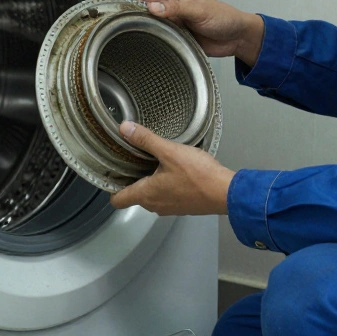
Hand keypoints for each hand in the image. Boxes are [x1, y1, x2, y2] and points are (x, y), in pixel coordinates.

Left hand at [109, 121, 234, 215]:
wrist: (226, 192)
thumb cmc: (197, 175)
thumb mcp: (169, 151)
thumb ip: (145, 140)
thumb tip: (124, 128)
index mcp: (146, 195)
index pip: (118, 200)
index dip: (111, 187)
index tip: (112, 171)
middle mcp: (155, 205)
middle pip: (134, 195)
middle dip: (132, 179)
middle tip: (133, 159)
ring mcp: (170, 208)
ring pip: (152, 195)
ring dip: (151, 181)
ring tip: (156, 161)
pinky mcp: (184, 206)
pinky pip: (168, 196)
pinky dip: (166, 185)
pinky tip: (176, 169)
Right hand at [133, 0, 264, 65]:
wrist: (237, 37)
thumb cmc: (222, 17)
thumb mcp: (199, 10)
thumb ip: (175, 8)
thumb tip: (151, 6)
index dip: (132, 3)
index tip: (120, 13)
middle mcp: (171, 10)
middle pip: (146, 14)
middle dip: (135, 21)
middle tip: (121, 32)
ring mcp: (174, 26)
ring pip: (152, 29)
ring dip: (146, 34)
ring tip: (131, 43)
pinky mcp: (178, 41)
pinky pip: (163, 43)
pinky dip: (156, 46)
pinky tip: (148, 51)